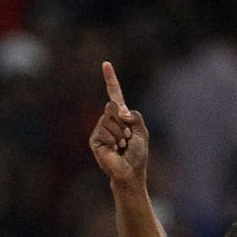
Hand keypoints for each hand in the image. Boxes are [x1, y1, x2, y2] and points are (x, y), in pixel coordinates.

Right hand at [89, 61, 148, 181]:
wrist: (130, 171)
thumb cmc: (137, 154)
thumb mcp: (142, 131)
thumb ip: (134, 117)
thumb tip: (120, 110)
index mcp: (121, 116)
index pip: (114, 94)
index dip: (110, 79)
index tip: (106, 64)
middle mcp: (108, 119)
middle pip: (112, 106)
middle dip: (124, 122)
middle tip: (128, 138)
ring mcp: (100, 128)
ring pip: (109, 119)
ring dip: (121, 134)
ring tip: (122, 146)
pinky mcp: (95, 139)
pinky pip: (105, 130)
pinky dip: (114, 140)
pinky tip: (115, 150)